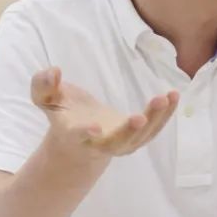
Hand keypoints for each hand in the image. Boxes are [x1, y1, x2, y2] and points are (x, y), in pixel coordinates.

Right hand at [31, 67, 178, 159]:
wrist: (81, 139)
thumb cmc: (63, 114)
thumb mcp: (46, 99)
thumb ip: (43, 85)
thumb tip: (53, 71)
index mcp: (74, 135)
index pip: (78, 136)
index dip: (84, 133)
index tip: (94, 127)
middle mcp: (99, 144)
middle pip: (116, 143)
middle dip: (128, 132)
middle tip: (139, 118)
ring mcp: (121, 144)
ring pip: (140, 138)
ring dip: (154, 120)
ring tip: (166, 97)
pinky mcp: (137, 138)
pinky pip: (153, 130)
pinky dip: (165, 115)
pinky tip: (174, 96)